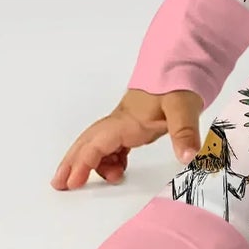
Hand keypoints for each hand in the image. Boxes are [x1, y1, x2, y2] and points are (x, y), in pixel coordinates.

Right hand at [50, 88, 204, 190]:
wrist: (181, 65)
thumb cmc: (178, 83)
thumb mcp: (184, 106)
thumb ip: (185, 132)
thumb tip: (188, 157)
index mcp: (127, 119)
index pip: (98, 143)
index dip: (84, 163)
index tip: (74, 182)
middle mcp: (120, 121)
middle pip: (88, 143)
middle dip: (71, 163)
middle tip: (59, 184)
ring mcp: (125, 123)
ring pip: (98, 144)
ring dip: (92, 163)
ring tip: (104, 180)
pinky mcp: (133, 125)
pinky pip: (112, 144)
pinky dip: (108, 158)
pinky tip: (117, 170)